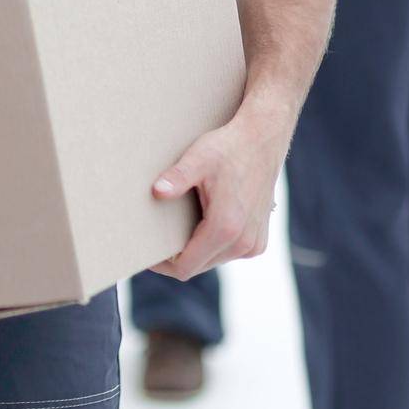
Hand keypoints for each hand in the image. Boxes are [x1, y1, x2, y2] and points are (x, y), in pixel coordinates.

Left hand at [147, 106, 289, 280]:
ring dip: (195, 250)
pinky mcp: (259, 240)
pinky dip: (212, 245)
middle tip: (157, 238)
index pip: (186, 267)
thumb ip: (177, 178)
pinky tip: (201, 224)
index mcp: (225, 228)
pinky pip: (228, 253)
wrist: (261, 142)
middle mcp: (243, 242)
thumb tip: (157, 192)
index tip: (147, 254)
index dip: (163, 265)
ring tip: (178, 228)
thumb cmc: (228, 149)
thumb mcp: (197, 159)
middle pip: (198, 266)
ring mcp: (253, 243)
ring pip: (213, 261)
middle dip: (177, 257)